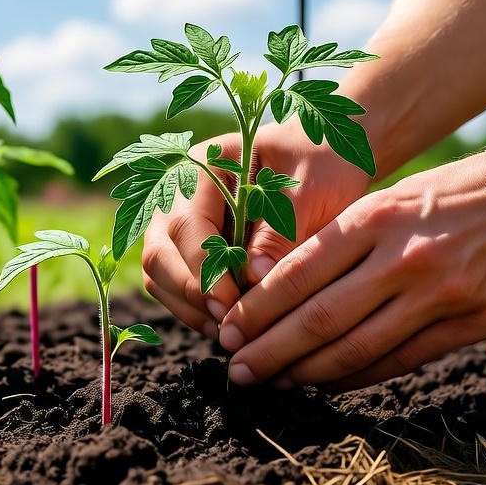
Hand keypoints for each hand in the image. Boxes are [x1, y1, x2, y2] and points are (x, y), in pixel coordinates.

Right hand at [140, 122, 371, 337]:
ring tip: (229, 328)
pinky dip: (191, 308)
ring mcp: (175, 218)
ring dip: (189, 306)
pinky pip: (169, 283)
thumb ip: (279, 233)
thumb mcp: (310, 191)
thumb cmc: (323, 165)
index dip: (206, 271)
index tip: (233, 304)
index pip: (187, 225)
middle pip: (160, 251)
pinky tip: (226, 322)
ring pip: (158, 272)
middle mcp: (179, 189)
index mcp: (206, 164)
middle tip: (230, 322)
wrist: (327, 156)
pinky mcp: (182, 244)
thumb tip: (251, 279)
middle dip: (192, 293)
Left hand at [219, 144, 485, 389]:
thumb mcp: (397, 195)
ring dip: (306, 372)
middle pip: (317, 318)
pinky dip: (357, 376)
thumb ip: (349, 237)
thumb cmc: (465, 188)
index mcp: (376, 218)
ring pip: (355, 348)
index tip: (228, 331)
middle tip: (235, 372)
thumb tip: (287, 283)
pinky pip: (399, 360)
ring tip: (273, 384)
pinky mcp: (469, 324)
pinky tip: (328, 384)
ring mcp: (437, 295)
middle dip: (268, 350)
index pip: (297, 273)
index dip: (258, 310)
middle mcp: (401, 257)